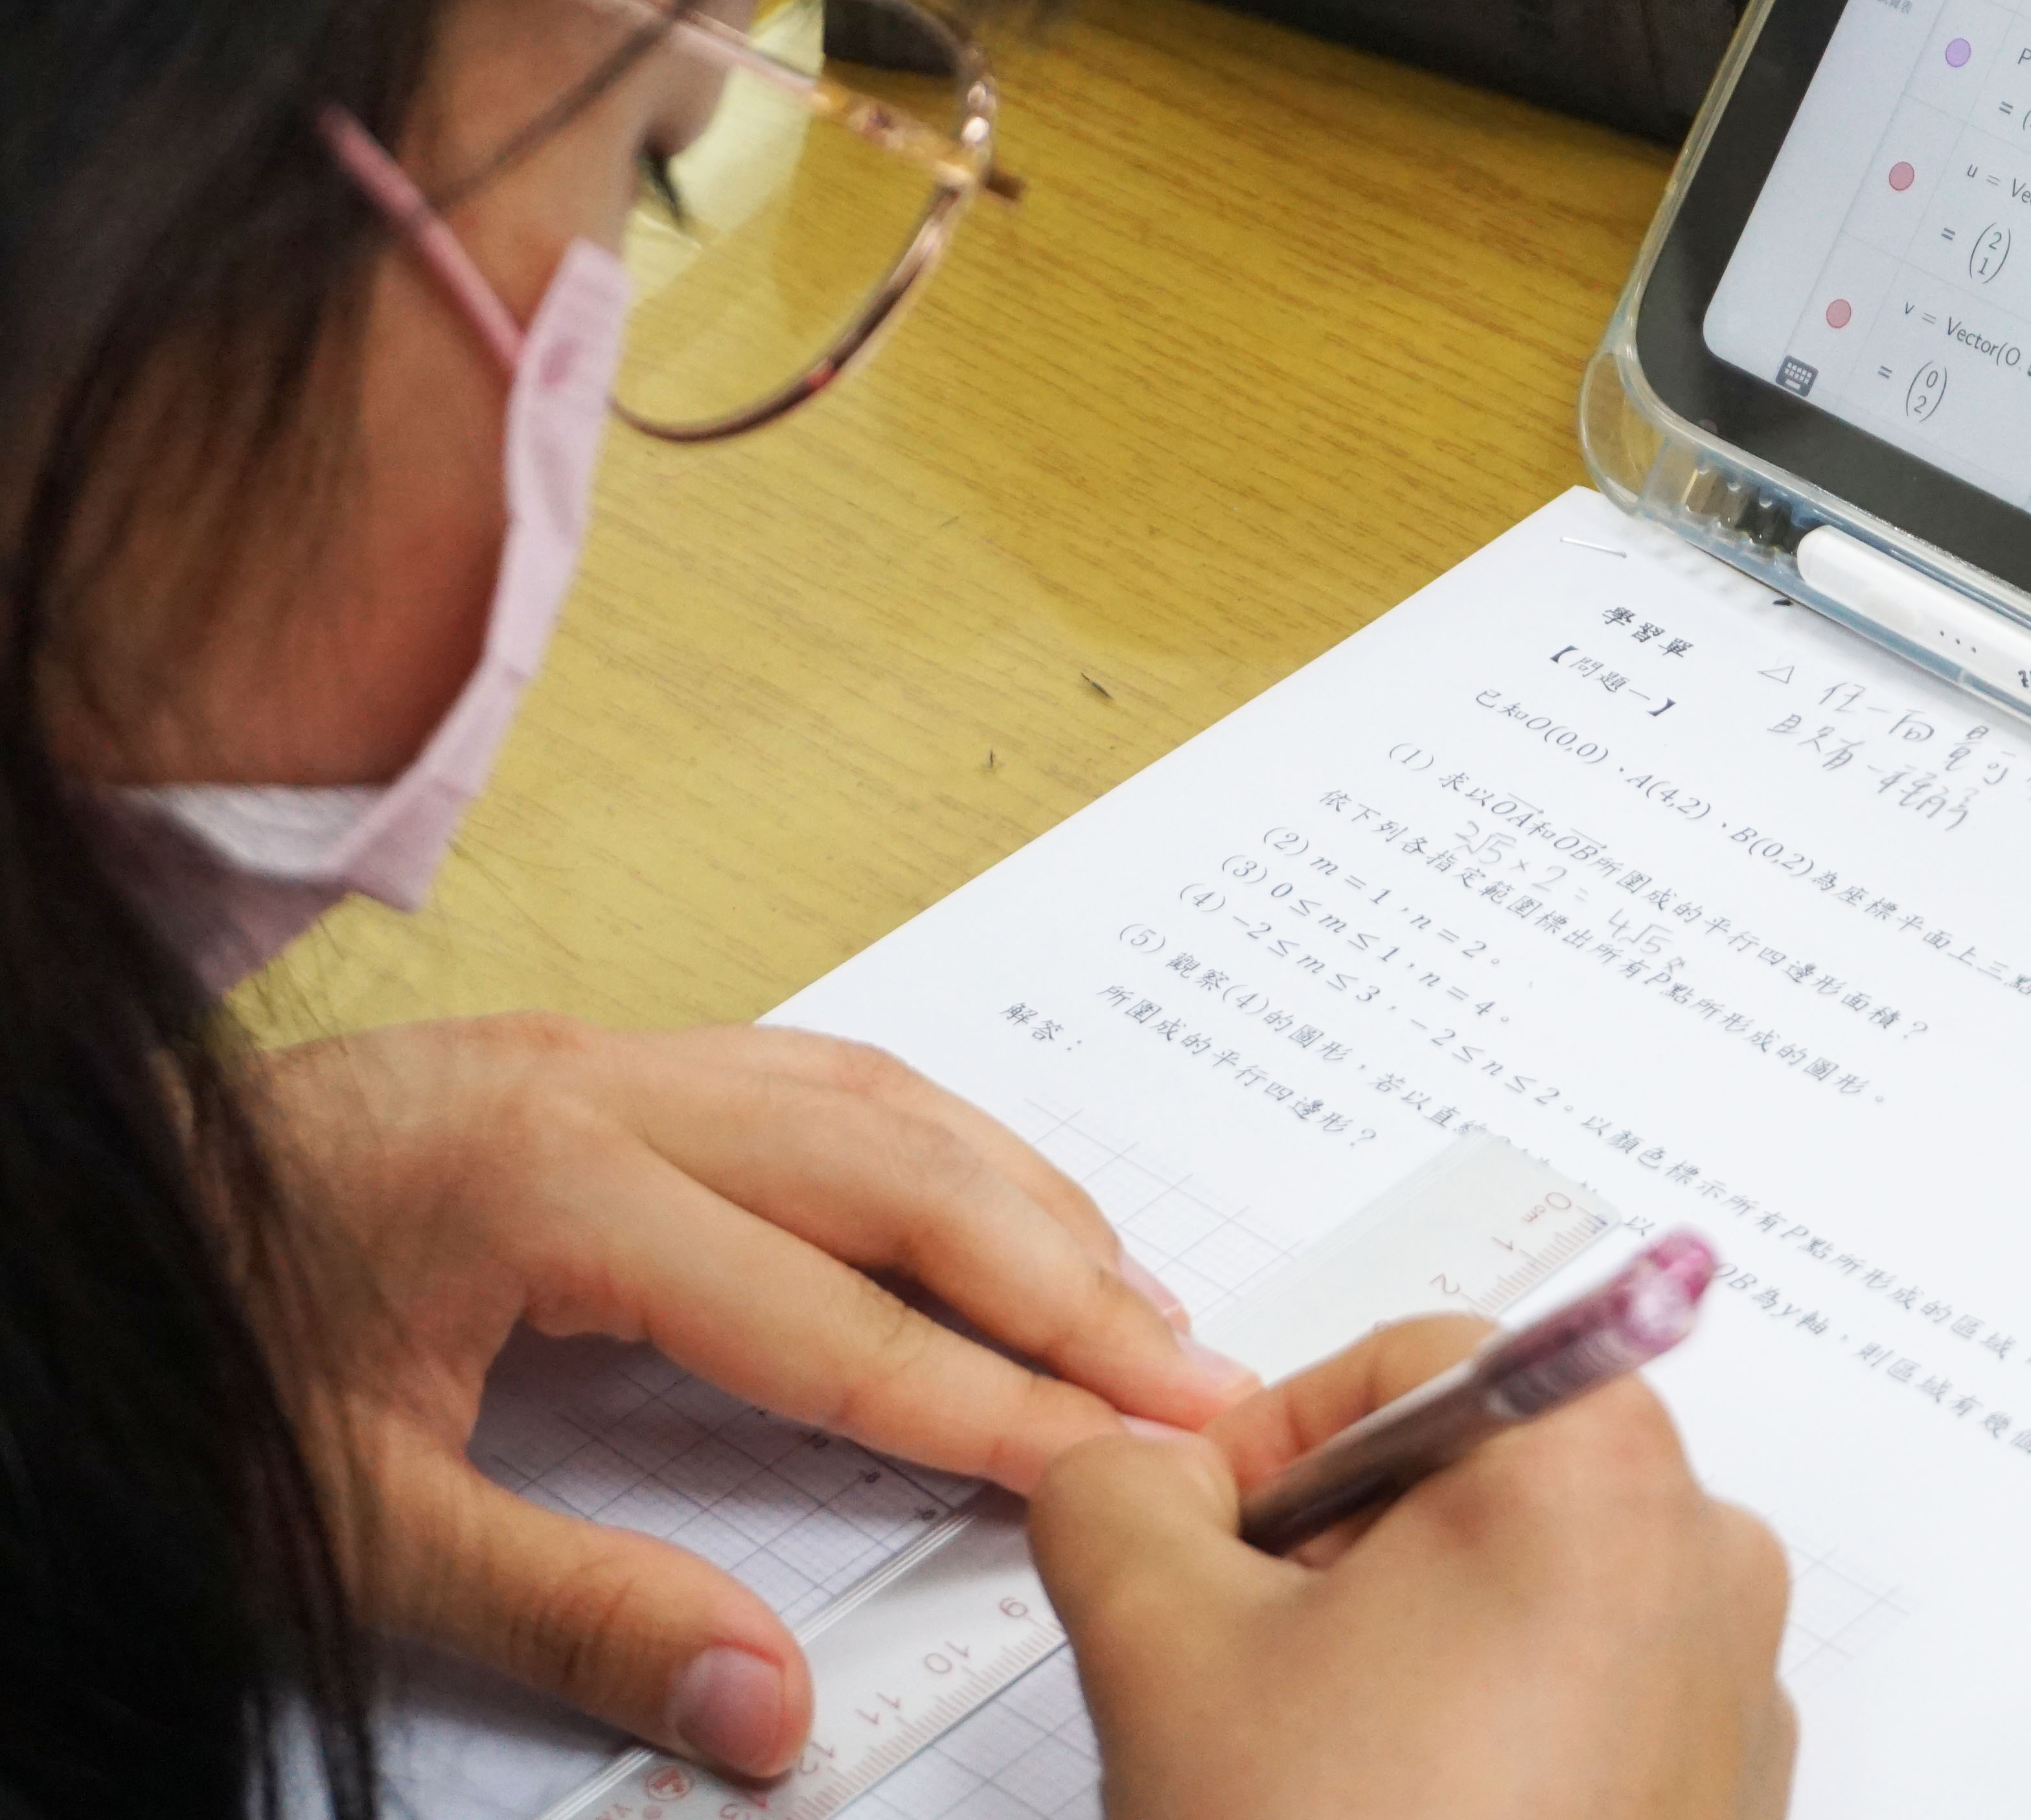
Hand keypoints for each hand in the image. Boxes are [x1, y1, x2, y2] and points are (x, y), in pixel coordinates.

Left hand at [249, 1015, 1259, 1776]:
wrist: (78, 1217)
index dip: (989, 1404)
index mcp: (544, 1186)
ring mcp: (605, 1054)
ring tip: (1134, 1298)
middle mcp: (600, 1090)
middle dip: (1065, 1279)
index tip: (1118, 1462)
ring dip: (1023, 1198)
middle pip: (898, 1172)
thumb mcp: (346, 1527)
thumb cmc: (198, 1362)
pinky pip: (821, 1077)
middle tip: (1194, 1372)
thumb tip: (764, 1701)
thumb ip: (569, 1608)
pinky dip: (941, 1148)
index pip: (832, 1320)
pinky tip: (996, 1207)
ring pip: (879, 1100)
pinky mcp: (596, 1057)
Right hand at [1033, 1317, 1795, 1819]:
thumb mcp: (1165, 1644)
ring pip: (1533, 1600)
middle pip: (1483, 1481)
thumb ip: (1121, 1501)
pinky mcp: (1728, 1801)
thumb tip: (1121, 1467)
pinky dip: (1489, 1732)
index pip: (1414, 1365)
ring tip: (1319, 1762)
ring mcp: (1732, 1691)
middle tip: (1243, 1660)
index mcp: (1599, 1467)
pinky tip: (1404, 1813)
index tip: (1207, 1527)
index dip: (1279, 1440)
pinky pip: (1593, 1704)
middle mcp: (1706, 1559)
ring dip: (1410, 1650)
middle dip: (1343, 1556)